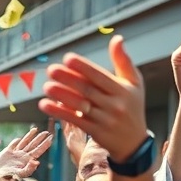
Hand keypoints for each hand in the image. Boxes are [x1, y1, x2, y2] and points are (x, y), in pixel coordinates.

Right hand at [0, 127, 52, 176]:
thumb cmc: (8, 178)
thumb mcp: (20, 174)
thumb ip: (29, 168)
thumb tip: (37, 162)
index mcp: (27, 160)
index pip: (38, 150)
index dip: (45, 144)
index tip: (51, 138)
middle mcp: (23, 156)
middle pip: (33, 145)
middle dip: (40, 139)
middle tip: (47, 132)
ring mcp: (15, 154)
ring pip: (24, 143)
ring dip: (30, 136)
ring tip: (36, 129)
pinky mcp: (7, 153)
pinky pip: (13, 145)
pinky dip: (16, 141)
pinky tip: (19, 138)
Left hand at [38, 36, 145, 161]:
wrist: (134, 141)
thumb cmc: (132, 106)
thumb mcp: (134, 83)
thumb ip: (123, 61)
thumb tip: (117, 38)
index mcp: (122, 90)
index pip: (100, 76)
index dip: (83, 67)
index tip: (68, 58)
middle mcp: (114, 104)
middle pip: (88, 90)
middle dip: (68, 79)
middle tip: (51, 70)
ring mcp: (104, 119)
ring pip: (80, 106)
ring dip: (62, 96)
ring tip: (47, 87)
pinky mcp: (96, 132)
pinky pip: (76, 120)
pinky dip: (60, 112)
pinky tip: (46, 105)